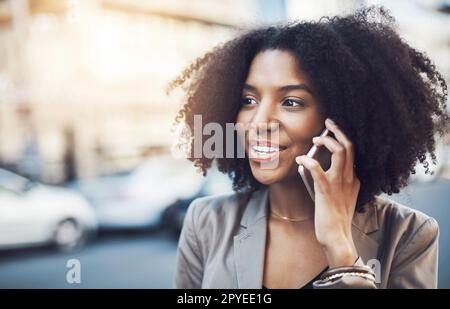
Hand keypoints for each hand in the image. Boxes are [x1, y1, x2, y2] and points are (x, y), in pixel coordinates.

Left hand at [296, 118, 359, 266]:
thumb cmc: (334, 217)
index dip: (343, 137)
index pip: (354, 152)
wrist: (336, 236)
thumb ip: (332, 181)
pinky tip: (300, 160)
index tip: (334, 129)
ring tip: (315, 139)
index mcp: (354, 179)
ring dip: (327, 141)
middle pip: (350, 146)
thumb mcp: (339, 197)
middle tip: (329, 122)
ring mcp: (339, 183)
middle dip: (339, 131)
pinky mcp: (326, 190)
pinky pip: (317, 169)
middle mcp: (349, 178)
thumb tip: (313, 166)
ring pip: (340, 152)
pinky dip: (307, 161)